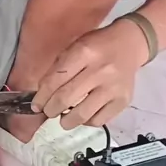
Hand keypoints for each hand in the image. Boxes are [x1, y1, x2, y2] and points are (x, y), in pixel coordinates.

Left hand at [33, 20, 148, 128]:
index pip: (56, 80)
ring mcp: (113, 88)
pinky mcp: (123, 100)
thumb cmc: (98, 45)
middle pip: (66, 98)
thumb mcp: (75, 47)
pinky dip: (86, 122)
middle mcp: (100, 71)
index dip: (42, 97)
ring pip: (82, 114)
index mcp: (84, 53)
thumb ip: (58, 69)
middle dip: (51, 110)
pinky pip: (99, 120)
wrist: (130, 44)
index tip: (36, 106)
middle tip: (48, 111)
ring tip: (63, 118)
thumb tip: (42, 95)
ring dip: (66, 121)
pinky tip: (83, 115)